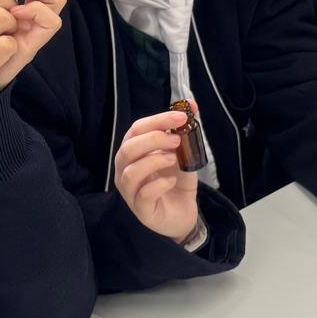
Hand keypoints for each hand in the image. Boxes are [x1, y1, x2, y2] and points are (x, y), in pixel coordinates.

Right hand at [113, 110, 200, 241]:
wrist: (182, 213)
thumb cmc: (176, 180)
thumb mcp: (183, 153)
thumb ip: (184, 131)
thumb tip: (192, 104)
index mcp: (133, 151)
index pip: (136, 129)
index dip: (158, 120)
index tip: (181, 116)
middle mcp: (125, 169)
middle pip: (128, 148)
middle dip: (154, 139)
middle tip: (177, 140)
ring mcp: (130, 191)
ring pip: (130, 171)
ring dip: (154, 160)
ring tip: (173, 159)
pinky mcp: (141, 209)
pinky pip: (143, 194)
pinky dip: (159, 184)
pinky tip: (171, 180)